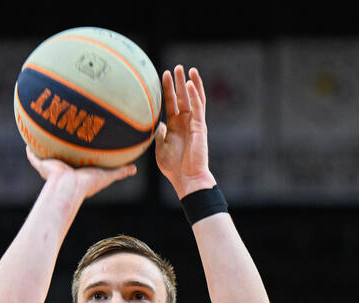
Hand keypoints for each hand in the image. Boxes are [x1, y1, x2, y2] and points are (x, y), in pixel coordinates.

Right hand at [26, 146, 136, 200]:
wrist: (69, 186)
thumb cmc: (88, 183)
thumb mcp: (107, 175)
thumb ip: (120, 172)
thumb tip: (134, 169)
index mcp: (76, 172)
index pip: (78, 162)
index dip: (78, 156)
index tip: (81, 148)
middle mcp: (63, 170)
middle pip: (61, 158)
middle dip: (61, 150)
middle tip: (62, 139)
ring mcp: (52, 167)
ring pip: (46, 157)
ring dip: (44, 149)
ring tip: (42, 136)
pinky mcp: (42, 165)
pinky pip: (34, 157)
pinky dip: (30, 151)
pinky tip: (27, 142)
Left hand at [155, 65, 216, 198]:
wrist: (186, 178)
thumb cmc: (173, 167)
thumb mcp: (160, 148)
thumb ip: (159, 134)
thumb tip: (158, 124)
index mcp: (175, 126)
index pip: (171, 103)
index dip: (168, 89)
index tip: (163, 74)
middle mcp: (185, 122)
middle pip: (183, 97)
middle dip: (179, 82)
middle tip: (177, 67)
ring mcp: (193, 123)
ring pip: (194, 99)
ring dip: (191, 83)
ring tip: (188, 69)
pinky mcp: (200, 126)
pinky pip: (198, 107)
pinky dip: (195, 95)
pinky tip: (191, 84)